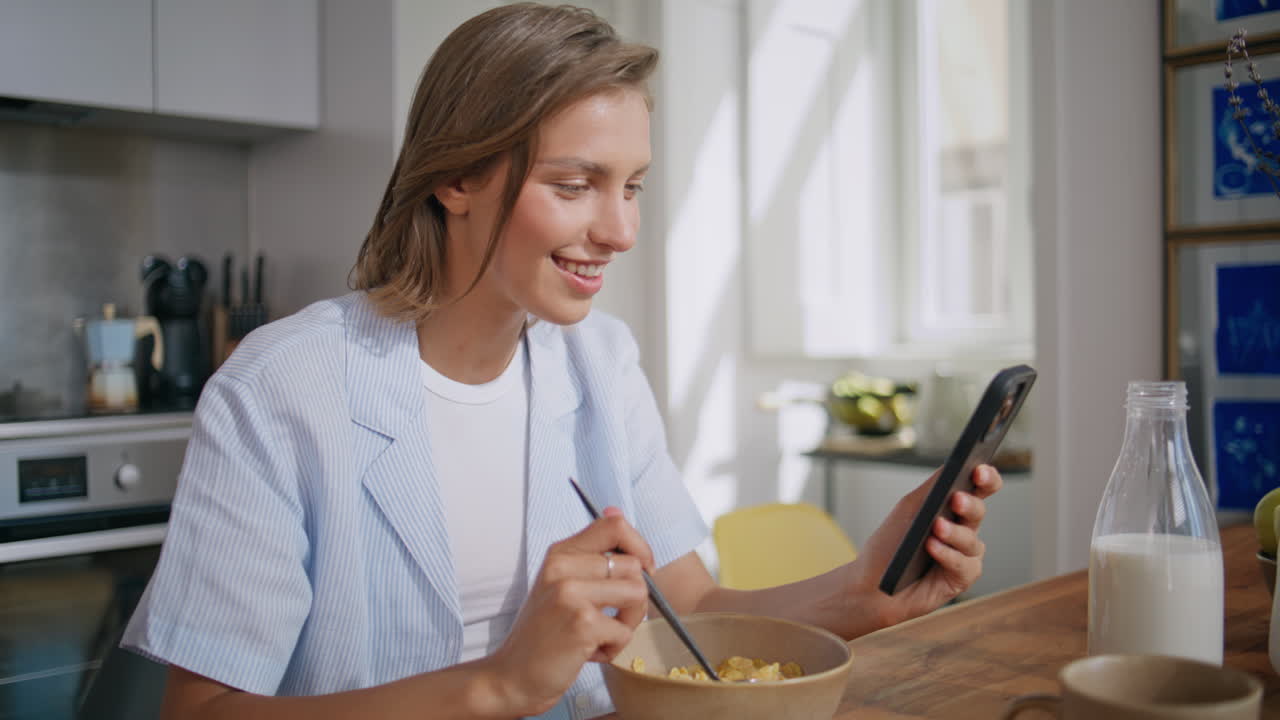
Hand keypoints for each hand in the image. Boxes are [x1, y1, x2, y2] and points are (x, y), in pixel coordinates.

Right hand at [485, 507, 651, 715]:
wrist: (511, 677)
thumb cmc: (543, 634)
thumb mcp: (560, 584)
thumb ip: (590, 552)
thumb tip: (616, 511)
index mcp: (560, 554)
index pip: (615, 525)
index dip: (640, 547)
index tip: (640, 572)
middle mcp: (563, 568)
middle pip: (635, 566)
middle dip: (635, 599)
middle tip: (610, 619)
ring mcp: (571, 594)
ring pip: (637, 595)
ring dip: (627, 624)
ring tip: (600, 635)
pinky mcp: (581, 624)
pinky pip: (625, 631)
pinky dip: (613, 649)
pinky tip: (587, 653)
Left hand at [844, 465, 1002, 631]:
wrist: (872, 585)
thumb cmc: (890, 544)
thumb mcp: (909, 509)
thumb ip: (933, 487)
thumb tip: (954, 463)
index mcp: (952, 507)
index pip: (980, 487)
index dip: (986, 477)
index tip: (980, 470)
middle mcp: (963, 529)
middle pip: (978, 511)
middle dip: (969, 504)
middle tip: (956, 499)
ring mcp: (964, 554)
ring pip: (971, 540)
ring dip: (953, 534)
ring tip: (935, 528)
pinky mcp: (962, 578)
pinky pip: (964, 565)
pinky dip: (947, 555)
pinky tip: (932, 548)